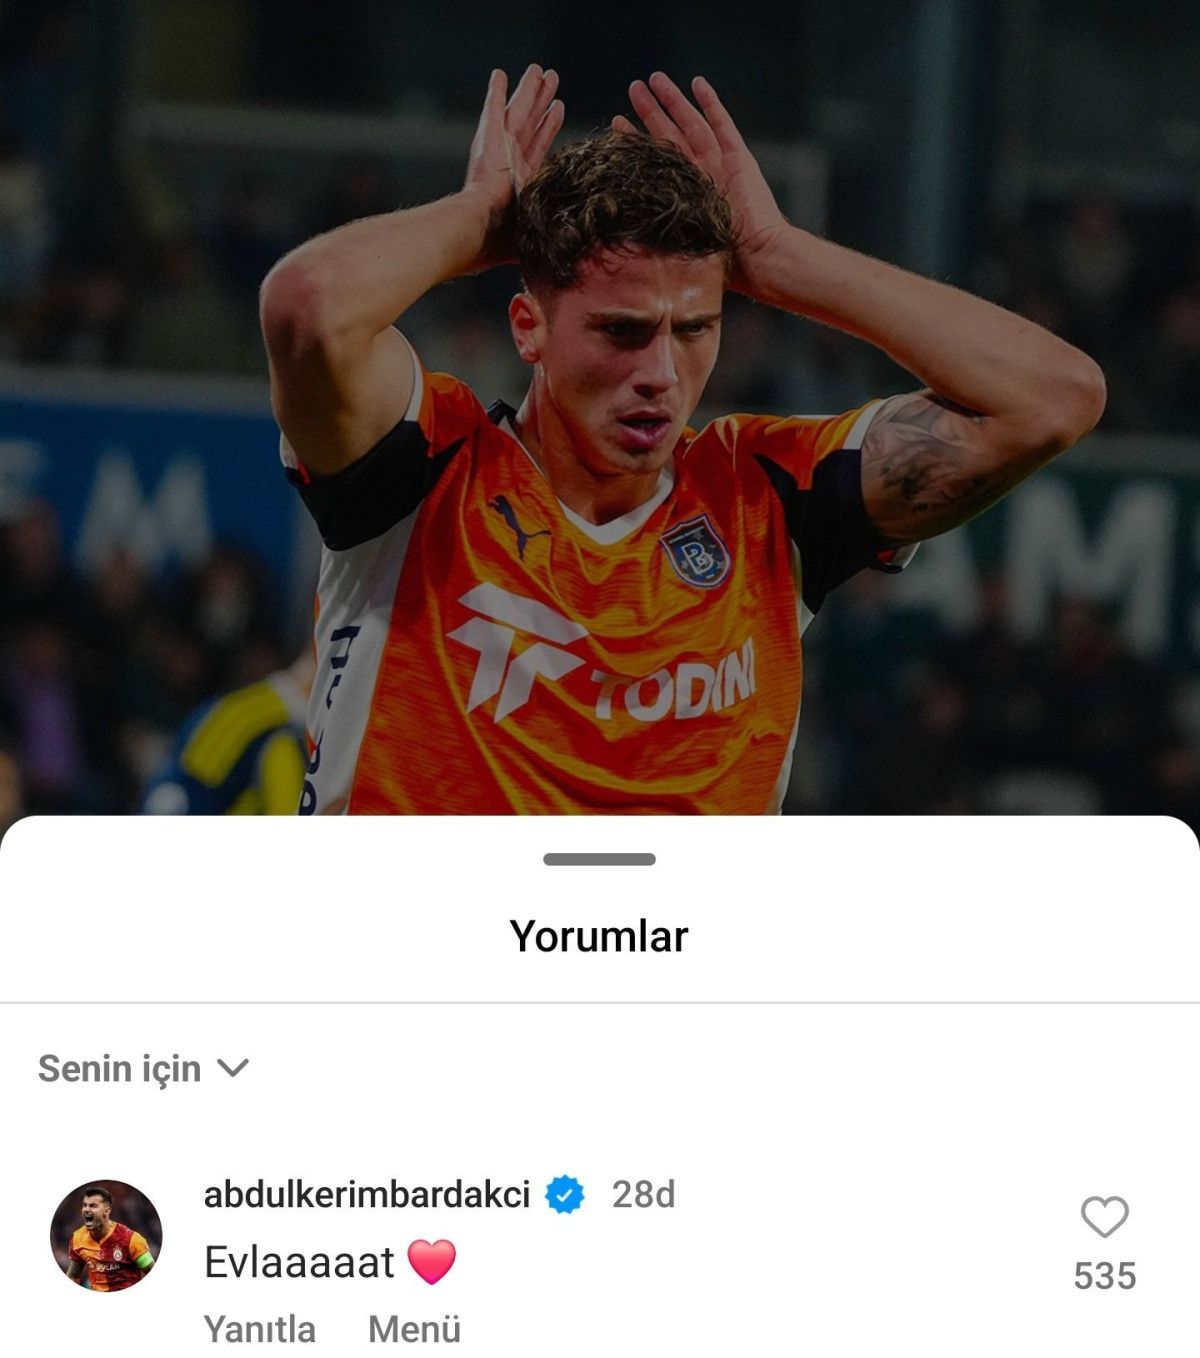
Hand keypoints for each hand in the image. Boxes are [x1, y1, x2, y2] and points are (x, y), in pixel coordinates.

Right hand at [464, 65, 563, 266]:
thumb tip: (580, 253)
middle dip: (539, 101)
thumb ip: (554, 234)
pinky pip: (495, 109)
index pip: (538, 146)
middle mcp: (509, 160)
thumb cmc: (504, 243)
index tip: (556, 109)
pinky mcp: (489, 140)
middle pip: (530, 122)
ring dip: (528, 91)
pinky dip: (496, 93)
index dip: (547, 127)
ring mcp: (499, 148)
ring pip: (519, 111)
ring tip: (539, 71)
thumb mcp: (539, 234)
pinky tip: (500, 75)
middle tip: (550, 79)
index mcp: (520, 181)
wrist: (481, 230)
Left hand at [614, 73, 786, 292]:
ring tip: (654, 79)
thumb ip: (654, 234)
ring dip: (674, 101)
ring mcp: (720, 165)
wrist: (759, 258)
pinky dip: (711, 104)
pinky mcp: (740, 160)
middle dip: (652, 111)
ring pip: (691, 124)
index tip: (616, 123)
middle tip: (633, 88)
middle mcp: (701, 175)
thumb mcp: (677, 247)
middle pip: (671, 135)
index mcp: (684, 195)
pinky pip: (723, 126)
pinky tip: (697, 83)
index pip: (655, 161)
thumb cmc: (721, 265)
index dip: (636, 141)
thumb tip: (616, 234)